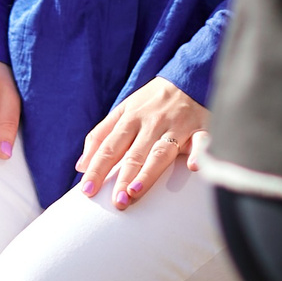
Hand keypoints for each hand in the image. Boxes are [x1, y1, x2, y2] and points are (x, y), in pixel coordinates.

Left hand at [77, 77, 206, 206]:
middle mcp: (151, 123)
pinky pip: (200, 141)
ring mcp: (176, 126)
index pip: (109, 147)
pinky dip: (198, 153)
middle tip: (115, 202)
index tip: (87, 191)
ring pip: (160, 151)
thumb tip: (81, 166)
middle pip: (134, 153)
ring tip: (135, 191)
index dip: (98, 168)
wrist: (188, 78)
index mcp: (130, 119)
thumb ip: (101, 136)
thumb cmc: (151, 101)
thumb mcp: (123, 110)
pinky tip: (193, 167)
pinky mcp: (200, 128)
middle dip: (122, 177)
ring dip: (148, 172)